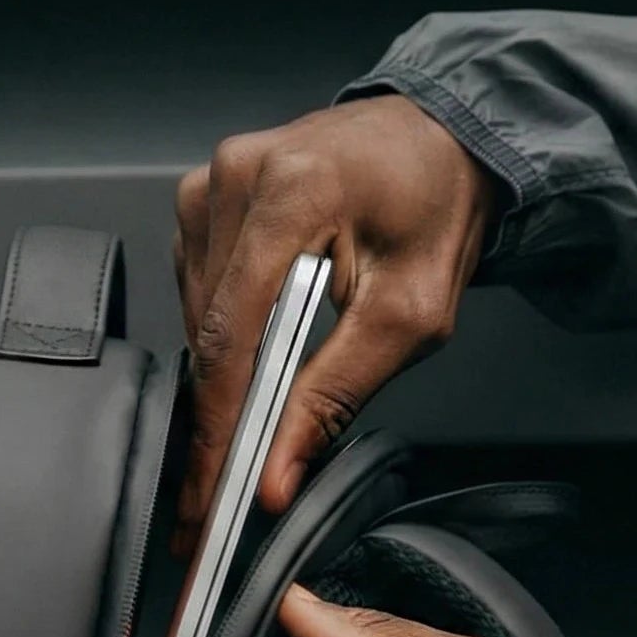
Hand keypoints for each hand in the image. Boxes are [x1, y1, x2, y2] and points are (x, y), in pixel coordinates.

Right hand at [173, 96, 498, 540]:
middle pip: (205, 332)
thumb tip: (276, 472)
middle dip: (218, 416)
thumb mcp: (408, 317)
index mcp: (293, 191)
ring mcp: (214, 179)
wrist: (441, 138)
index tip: (206, 498)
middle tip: (224, 487)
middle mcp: (239, 174)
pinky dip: (226, 329)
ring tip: (267, 391)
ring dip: (227, 368)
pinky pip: (197, 288)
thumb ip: (334, 398)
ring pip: (195, 316)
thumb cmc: (434, 209)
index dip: (216, 430)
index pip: (228, 336)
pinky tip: (265, 331)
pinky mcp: (205, 194)